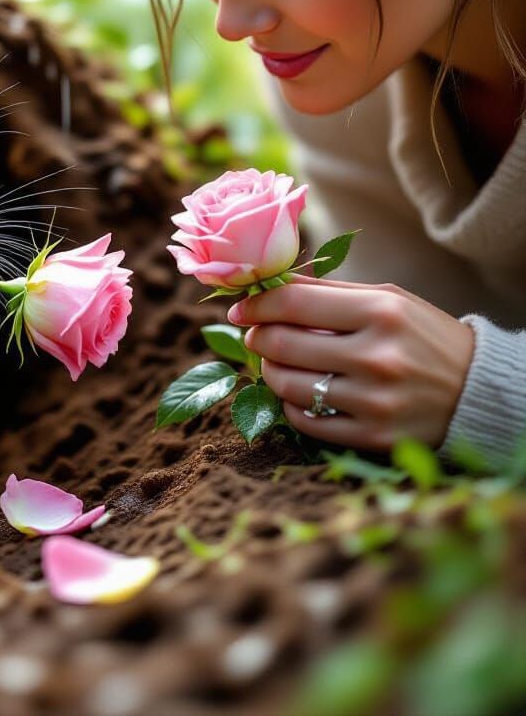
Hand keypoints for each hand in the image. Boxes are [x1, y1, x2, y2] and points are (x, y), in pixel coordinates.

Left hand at [226, 273, 475, 451]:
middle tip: (254, 335)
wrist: (479, 391)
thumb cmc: (422, 336)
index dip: (256, 304)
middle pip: (282, 345)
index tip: (241, 308)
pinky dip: (291, 404)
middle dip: (257, 338)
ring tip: (276, 362)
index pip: (293, 302)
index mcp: (381, 312)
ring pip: (287, 385)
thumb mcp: (386, 300)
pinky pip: (305, 421)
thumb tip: (268, 283)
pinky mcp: (372, 437)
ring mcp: (374, 401)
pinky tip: (300, 392)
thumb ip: (327, 291)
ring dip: (270, 371)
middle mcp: (377, 357)